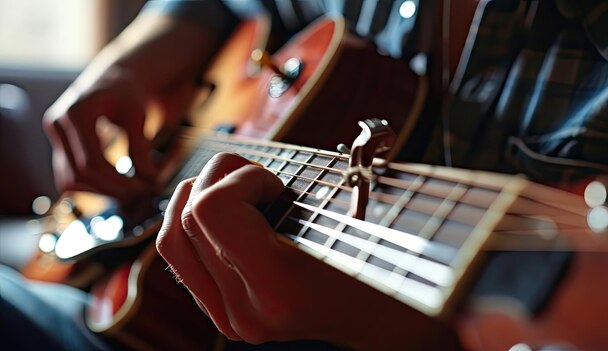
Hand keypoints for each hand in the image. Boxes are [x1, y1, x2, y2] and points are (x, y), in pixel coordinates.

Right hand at [43, 13, 223, 202]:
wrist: (116, 80)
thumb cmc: (130, 93)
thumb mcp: (139, 115)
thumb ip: (141, 147)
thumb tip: (150, 181)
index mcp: (76, 113)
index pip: (90, 162)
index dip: (117, 182)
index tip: (144, 188)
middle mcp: (58, 125)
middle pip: (78, 174)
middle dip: (112, 190)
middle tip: (142, 194)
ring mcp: (55, 136)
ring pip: (68, 180)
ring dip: (100, 192)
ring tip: (132, 191)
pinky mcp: (59, 146)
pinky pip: (69, 176)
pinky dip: (92, 186)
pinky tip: (118, 185)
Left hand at [156, 153, 457, 349]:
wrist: (403, 330)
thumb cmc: (404, 269)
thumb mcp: (379, 220)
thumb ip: (334, 191)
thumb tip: (283, 163)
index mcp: (281, 287)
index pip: (212, 211)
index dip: (241, 177)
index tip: (280, 181)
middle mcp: (248, 310)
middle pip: (185, 219)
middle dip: (217, 177)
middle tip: (260, 177)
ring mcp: (237, 318)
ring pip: (175, 240)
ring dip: (198, 197)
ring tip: (242, 189)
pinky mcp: (234, 315)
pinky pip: (187, 261)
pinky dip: (196, 223)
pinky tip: (230, 210)